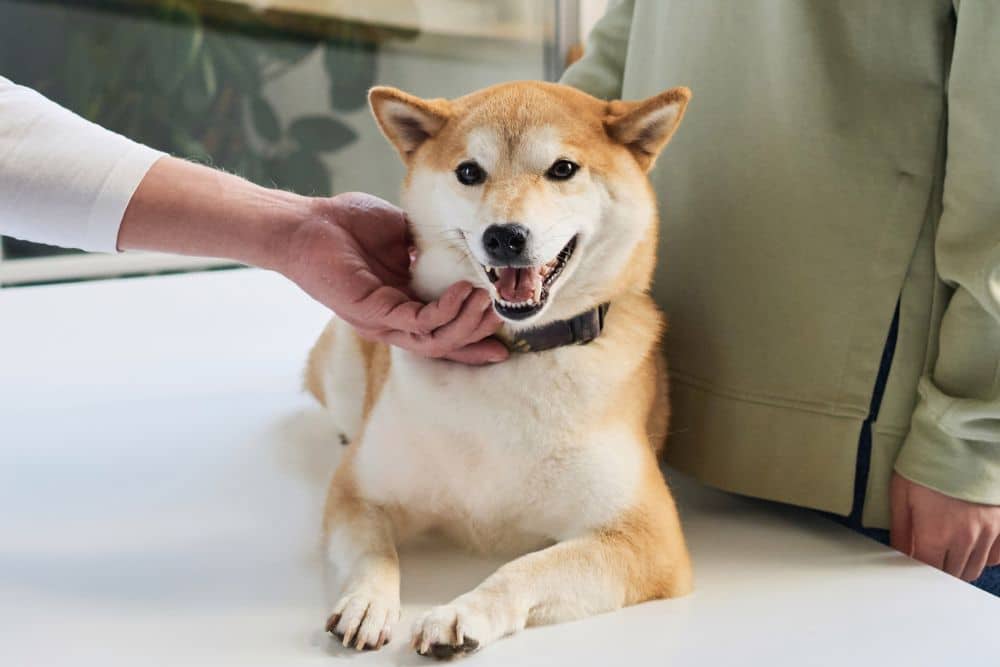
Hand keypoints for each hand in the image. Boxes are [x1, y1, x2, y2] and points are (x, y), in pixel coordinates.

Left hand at [282, 192, 507, 364]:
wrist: (309, 221)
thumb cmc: (350, 224)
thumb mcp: (404, 234)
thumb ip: (432, 248)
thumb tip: (467, 246)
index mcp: (404, 303)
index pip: (444, 330)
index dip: (475, 337)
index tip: (507, 336)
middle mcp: (394, 319)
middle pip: (445, 343)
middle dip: (478, 333)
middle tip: (505, 315)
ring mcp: (382, 320)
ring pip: (434, 340)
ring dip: (466, 324)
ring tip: (488, 302)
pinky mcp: (371, 313)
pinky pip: (416, 321)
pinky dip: (444, 311)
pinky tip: (463, 293)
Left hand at [890, 472, 999, 580]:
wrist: (959, 440)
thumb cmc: (927, 463)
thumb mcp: (901, 494)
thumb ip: (900, 529)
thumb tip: (899, 553)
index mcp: (935, 534)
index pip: (926, 569)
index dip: (917, 569)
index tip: (913, 560)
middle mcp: (964, 538)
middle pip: (951, 574)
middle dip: (937, 570)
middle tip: (929, 557)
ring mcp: (988, 532)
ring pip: (974, 569)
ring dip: (959, 566)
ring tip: (947, 553)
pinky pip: (997, 556)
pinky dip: (985, 557)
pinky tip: (972, 546)